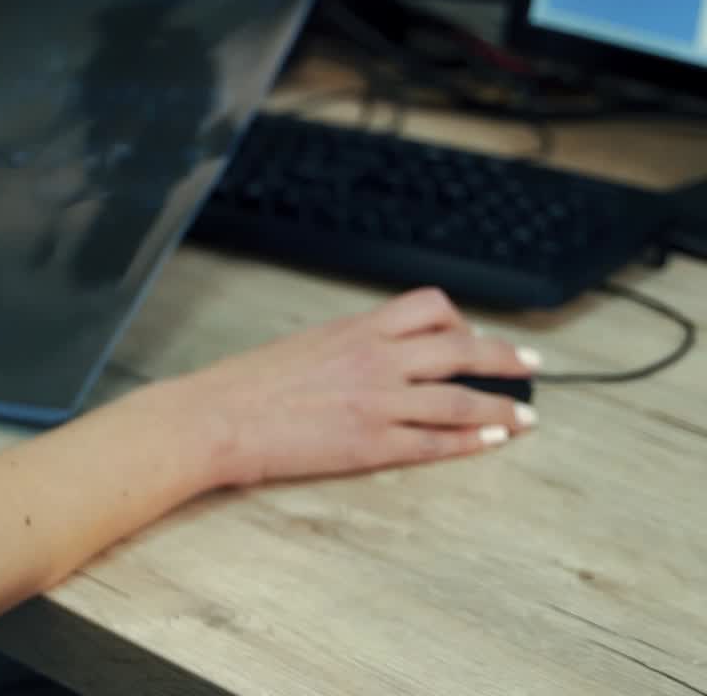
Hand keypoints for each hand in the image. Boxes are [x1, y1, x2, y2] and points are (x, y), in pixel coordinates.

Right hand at [182, 288, 539, 487]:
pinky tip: (491, 443)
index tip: (474, 332)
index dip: (461, 320)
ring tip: (526, 416)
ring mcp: (378, 403)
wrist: (221, 415)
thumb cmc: (250, 382)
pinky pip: (436, 443)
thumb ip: (348, 345)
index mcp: (357, 329)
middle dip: (503, 357)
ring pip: (459, 399)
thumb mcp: (305, 344)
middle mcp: (376, 359)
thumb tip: (375, 352)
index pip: (428, 308)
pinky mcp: (372, 444)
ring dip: (501, 407)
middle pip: (460, 349)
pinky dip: (470, 442)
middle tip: (530, 364)